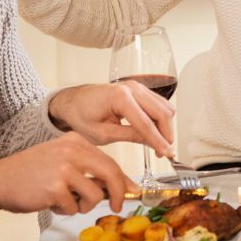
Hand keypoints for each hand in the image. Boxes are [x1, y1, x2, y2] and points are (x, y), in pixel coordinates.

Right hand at [0, 136, 133, 216]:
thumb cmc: (29, 175)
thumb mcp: (61, 162)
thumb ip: (89, 171)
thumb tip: (123, 186)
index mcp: (75, 141)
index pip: (110, 161)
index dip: (124, 180)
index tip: (131, 191)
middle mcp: (71, 150)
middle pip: (111, 174)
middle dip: (118, 194)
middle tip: (116, 207)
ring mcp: (63, 168)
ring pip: (95, 195)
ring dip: (83, 206)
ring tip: (65, 202)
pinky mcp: (55, 187)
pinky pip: (74, 207)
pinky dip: (65, 210)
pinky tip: (50, 202)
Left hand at [47, 80, 175, 157]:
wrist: (72, 102)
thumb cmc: (81, 115)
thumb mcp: (103, 133)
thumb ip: (130, 136)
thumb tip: (152, 144)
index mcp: (119, 97)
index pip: (146, 123)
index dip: (159, 141)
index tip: (167, 154)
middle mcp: (131, 88)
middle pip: (162, 112)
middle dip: (166, 134)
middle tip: (163, 152)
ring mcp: (137, 87)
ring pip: (165, 107)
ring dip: (165, 127)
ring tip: (158, 144)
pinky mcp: (140, 90)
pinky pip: (159, 104)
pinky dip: (161, 119)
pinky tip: (154, 132)